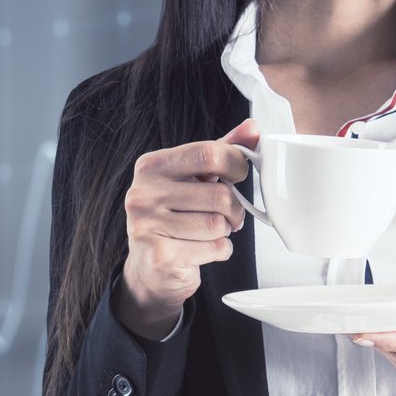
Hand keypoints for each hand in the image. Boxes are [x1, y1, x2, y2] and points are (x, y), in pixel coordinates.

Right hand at [118, 117, 258, 337]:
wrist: (151, 268)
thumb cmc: (176, 216)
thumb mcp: (193, 178)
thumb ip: (221, 151)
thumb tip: (253, 128)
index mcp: (152, 166)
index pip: (209, 153)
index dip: (237, 165)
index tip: (239, 176)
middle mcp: (143, 193)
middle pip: (219, 194)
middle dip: (235, 208)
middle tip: (229, 215)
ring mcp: (147, 226)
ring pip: (218, 224)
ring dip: (226, 231)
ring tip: (211, 232)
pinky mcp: (160, 256)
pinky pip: (215, 248)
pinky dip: (221, 251)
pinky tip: (203, 250)